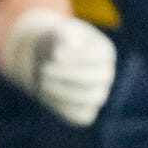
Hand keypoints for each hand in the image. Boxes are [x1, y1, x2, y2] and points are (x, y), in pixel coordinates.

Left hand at [0, 7, 114, 126]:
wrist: (49, 62)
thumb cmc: (56, 44)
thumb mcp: (60, 32)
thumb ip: (65, 35)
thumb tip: (64, 52)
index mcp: (105, 52)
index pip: (97, 58)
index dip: (75, 58)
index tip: (54, 54)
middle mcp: (106, 75)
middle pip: (94, 79)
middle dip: (67, 75)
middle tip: (43, 69)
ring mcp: (98, 95)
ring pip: (86, 99)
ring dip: (60, 91)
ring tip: (41, 79)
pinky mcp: (85, 113)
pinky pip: (77, 115)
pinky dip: (59, 105)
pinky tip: (44, 92)